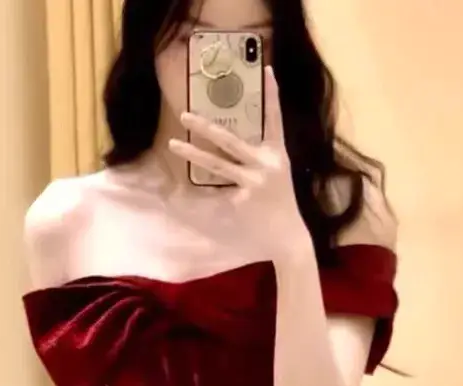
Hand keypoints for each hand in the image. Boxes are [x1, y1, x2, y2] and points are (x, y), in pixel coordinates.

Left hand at [169, 67, 310, 260]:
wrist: (289, 236)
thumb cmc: (281, 204)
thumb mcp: (276, 174)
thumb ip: (256, 158)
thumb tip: (227, 146)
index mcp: (277, 154)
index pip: (275, 120)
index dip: (272, 96)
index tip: (268, 71)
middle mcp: (265, 164)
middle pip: (229, 140)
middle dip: (205, 127)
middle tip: (185, 114)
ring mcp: (252, 182)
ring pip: (216, 164)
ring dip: (193, 153)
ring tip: (173, 143)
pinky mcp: (241, 200)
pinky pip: (217, 191)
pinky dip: (203, 194)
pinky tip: (186, 197)